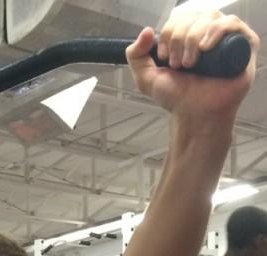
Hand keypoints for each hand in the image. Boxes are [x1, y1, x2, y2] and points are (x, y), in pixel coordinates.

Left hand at [127, 11, 257, 123]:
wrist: (194, 116)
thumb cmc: (177, 98)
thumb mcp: (146, 78)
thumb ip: (135, 55)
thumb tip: (146, 31)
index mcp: (189, 37)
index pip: (179, 17)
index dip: (168, 33)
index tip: (165, 57)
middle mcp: (208, 35)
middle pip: (194, 16)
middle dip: (179, 38)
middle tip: (178, 64)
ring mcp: (227, 40)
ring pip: (210, 17)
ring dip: (194, 38)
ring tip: (191, 63)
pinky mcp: (244, 47)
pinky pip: (232, 24)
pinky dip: (216, 31)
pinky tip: (206, 48)